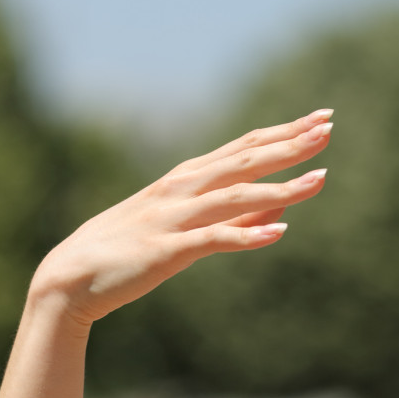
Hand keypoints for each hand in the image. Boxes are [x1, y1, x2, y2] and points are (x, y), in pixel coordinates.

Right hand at [30, 110, 333, 325]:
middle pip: (245, 160)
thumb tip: (285, 202)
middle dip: (290, 145)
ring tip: (321, 181)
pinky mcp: (166, 250)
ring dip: (281, 186)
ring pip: (236, 195)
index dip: (285, 131)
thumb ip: (238, 213)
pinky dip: (246, 235)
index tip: (321, 118)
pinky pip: (213, 240)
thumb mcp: (188, 225)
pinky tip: (278, 233)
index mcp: (188, 178)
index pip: (245, 146)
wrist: (69, 279)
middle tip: (328, 129)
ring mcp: (174, 217)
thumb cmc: (131, 250)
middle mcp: (183, 189)